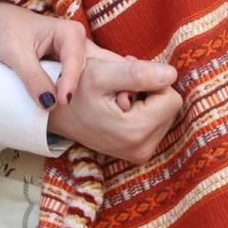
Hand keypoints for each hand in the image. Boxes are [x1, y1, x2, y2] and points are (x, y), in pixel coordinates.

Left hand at [0, 1, 88, 110]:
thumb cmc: (7, 30)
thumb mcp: (16, 52)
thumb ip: (32, 77)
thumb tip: (49, 103)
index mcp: (70, 32)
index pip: (74, 61)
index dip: (70, 82)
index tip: (64, 101)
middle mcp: (78, 43)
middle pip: (82, 71)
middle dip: (75, 89)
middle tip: (65, 110)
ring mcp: (74, 55)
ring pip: (78, 79)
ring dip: (68, 92)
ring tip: (60, 109)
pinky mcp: (66, 65)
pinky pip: (69, 82)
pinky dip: (62, 92)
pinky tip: (55, 104)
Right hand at [46, 54, 181, 163]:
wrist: (55, 113)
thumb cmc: (74, 89)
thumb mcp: (100, 73)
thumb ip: (137, 73)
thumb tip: (172, 74)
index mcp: (135, 131)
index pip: (171, 97)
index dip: (151, 80)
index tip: (126, 77)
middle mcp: (141, 149)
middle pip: (169, 108)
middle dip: (149, 91)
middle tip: (119, 85)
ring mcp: (140, 154)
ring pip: (164, 115)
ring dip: (145, 101)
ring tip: (117, 95)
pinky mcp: (138, 154)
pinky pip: (155, 126)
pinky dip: (142, 113)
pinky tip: (120, 108)